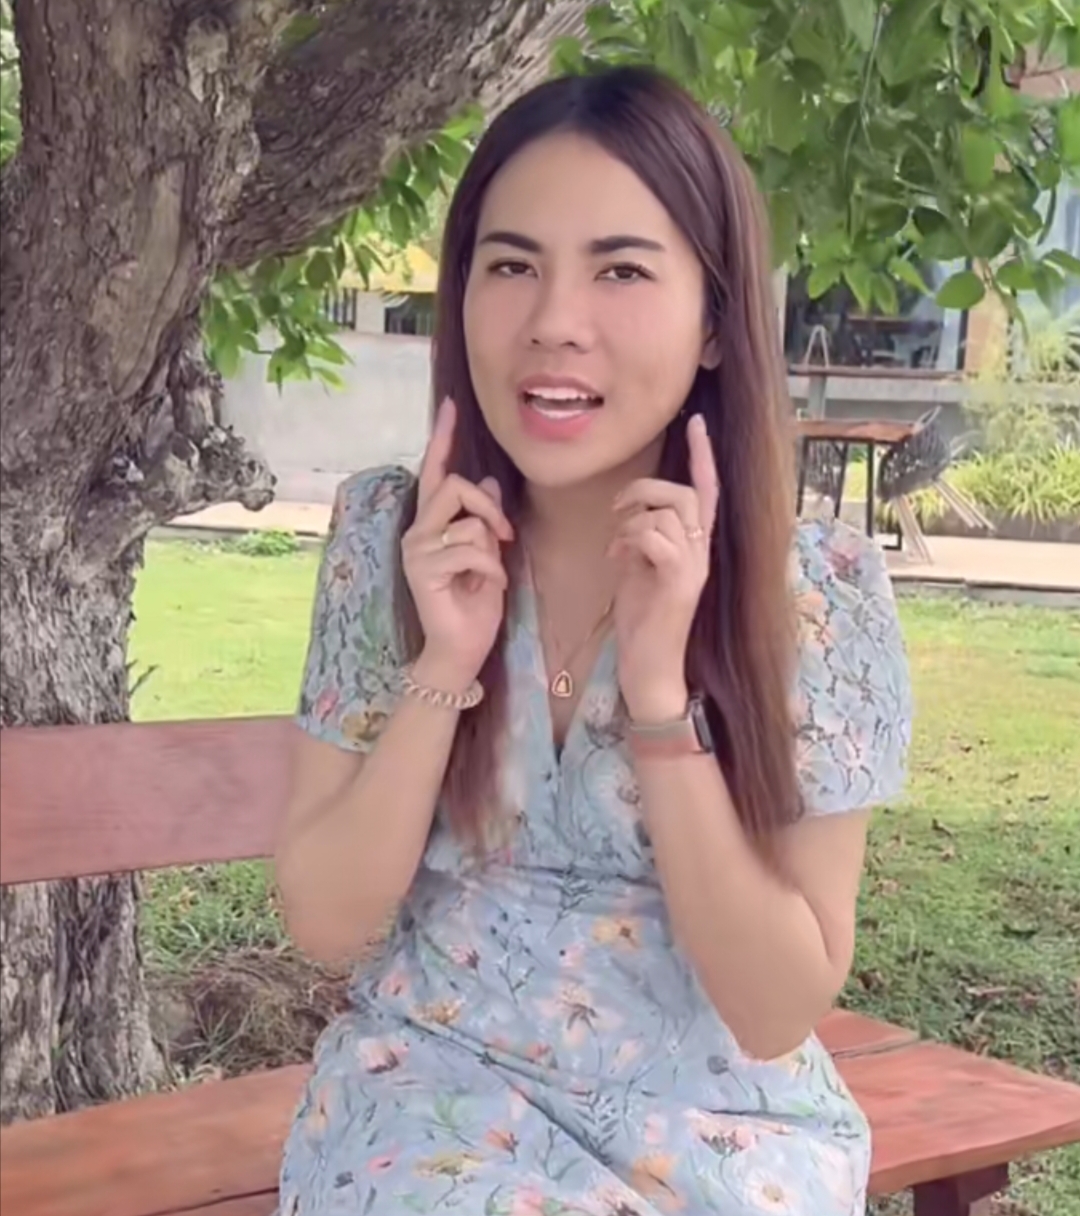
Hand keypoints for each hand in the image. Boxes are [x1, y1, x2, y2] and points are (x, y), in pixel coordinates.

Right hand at [401, 398, 513, 691]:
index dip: (443, 439)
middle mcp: (417, 531)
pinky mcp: (422, 569)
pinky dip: (491, 568)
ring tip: (489, 574)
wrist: (460, 648)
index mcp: (431, 524)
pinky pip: (471, 549)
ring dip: (492, 547)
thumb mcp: (489, 553)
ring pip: (468, 521)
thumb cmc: (475, 603)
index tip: (451, 406)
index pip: (434, 472)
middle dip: (488, 507)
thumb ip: (484, 519)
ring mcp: (417, 549)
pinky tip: (487, 587)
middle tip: (505, 536)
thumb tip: (491, 483)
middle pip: (454, 485)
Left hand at [609, 414, 719, 721]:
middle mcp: (703, 552)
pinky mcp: (681, 583)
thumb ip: (641, 539)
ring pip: (669, 513)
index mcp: (695, 546)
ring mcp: (695, 567)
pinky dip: (629, 540)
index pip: (707, 490)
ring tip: (615, 544)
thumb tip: (629, 518)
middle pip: (685, 494)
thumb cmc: (642, 620)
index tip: (695, 421)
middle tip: (616, 510)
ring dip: (631, 520)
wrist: (649, 667)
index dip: (702, 455)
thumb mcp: (638, 569)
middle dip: (644, 490)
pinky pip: (657, 537)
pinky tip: (616, 559)